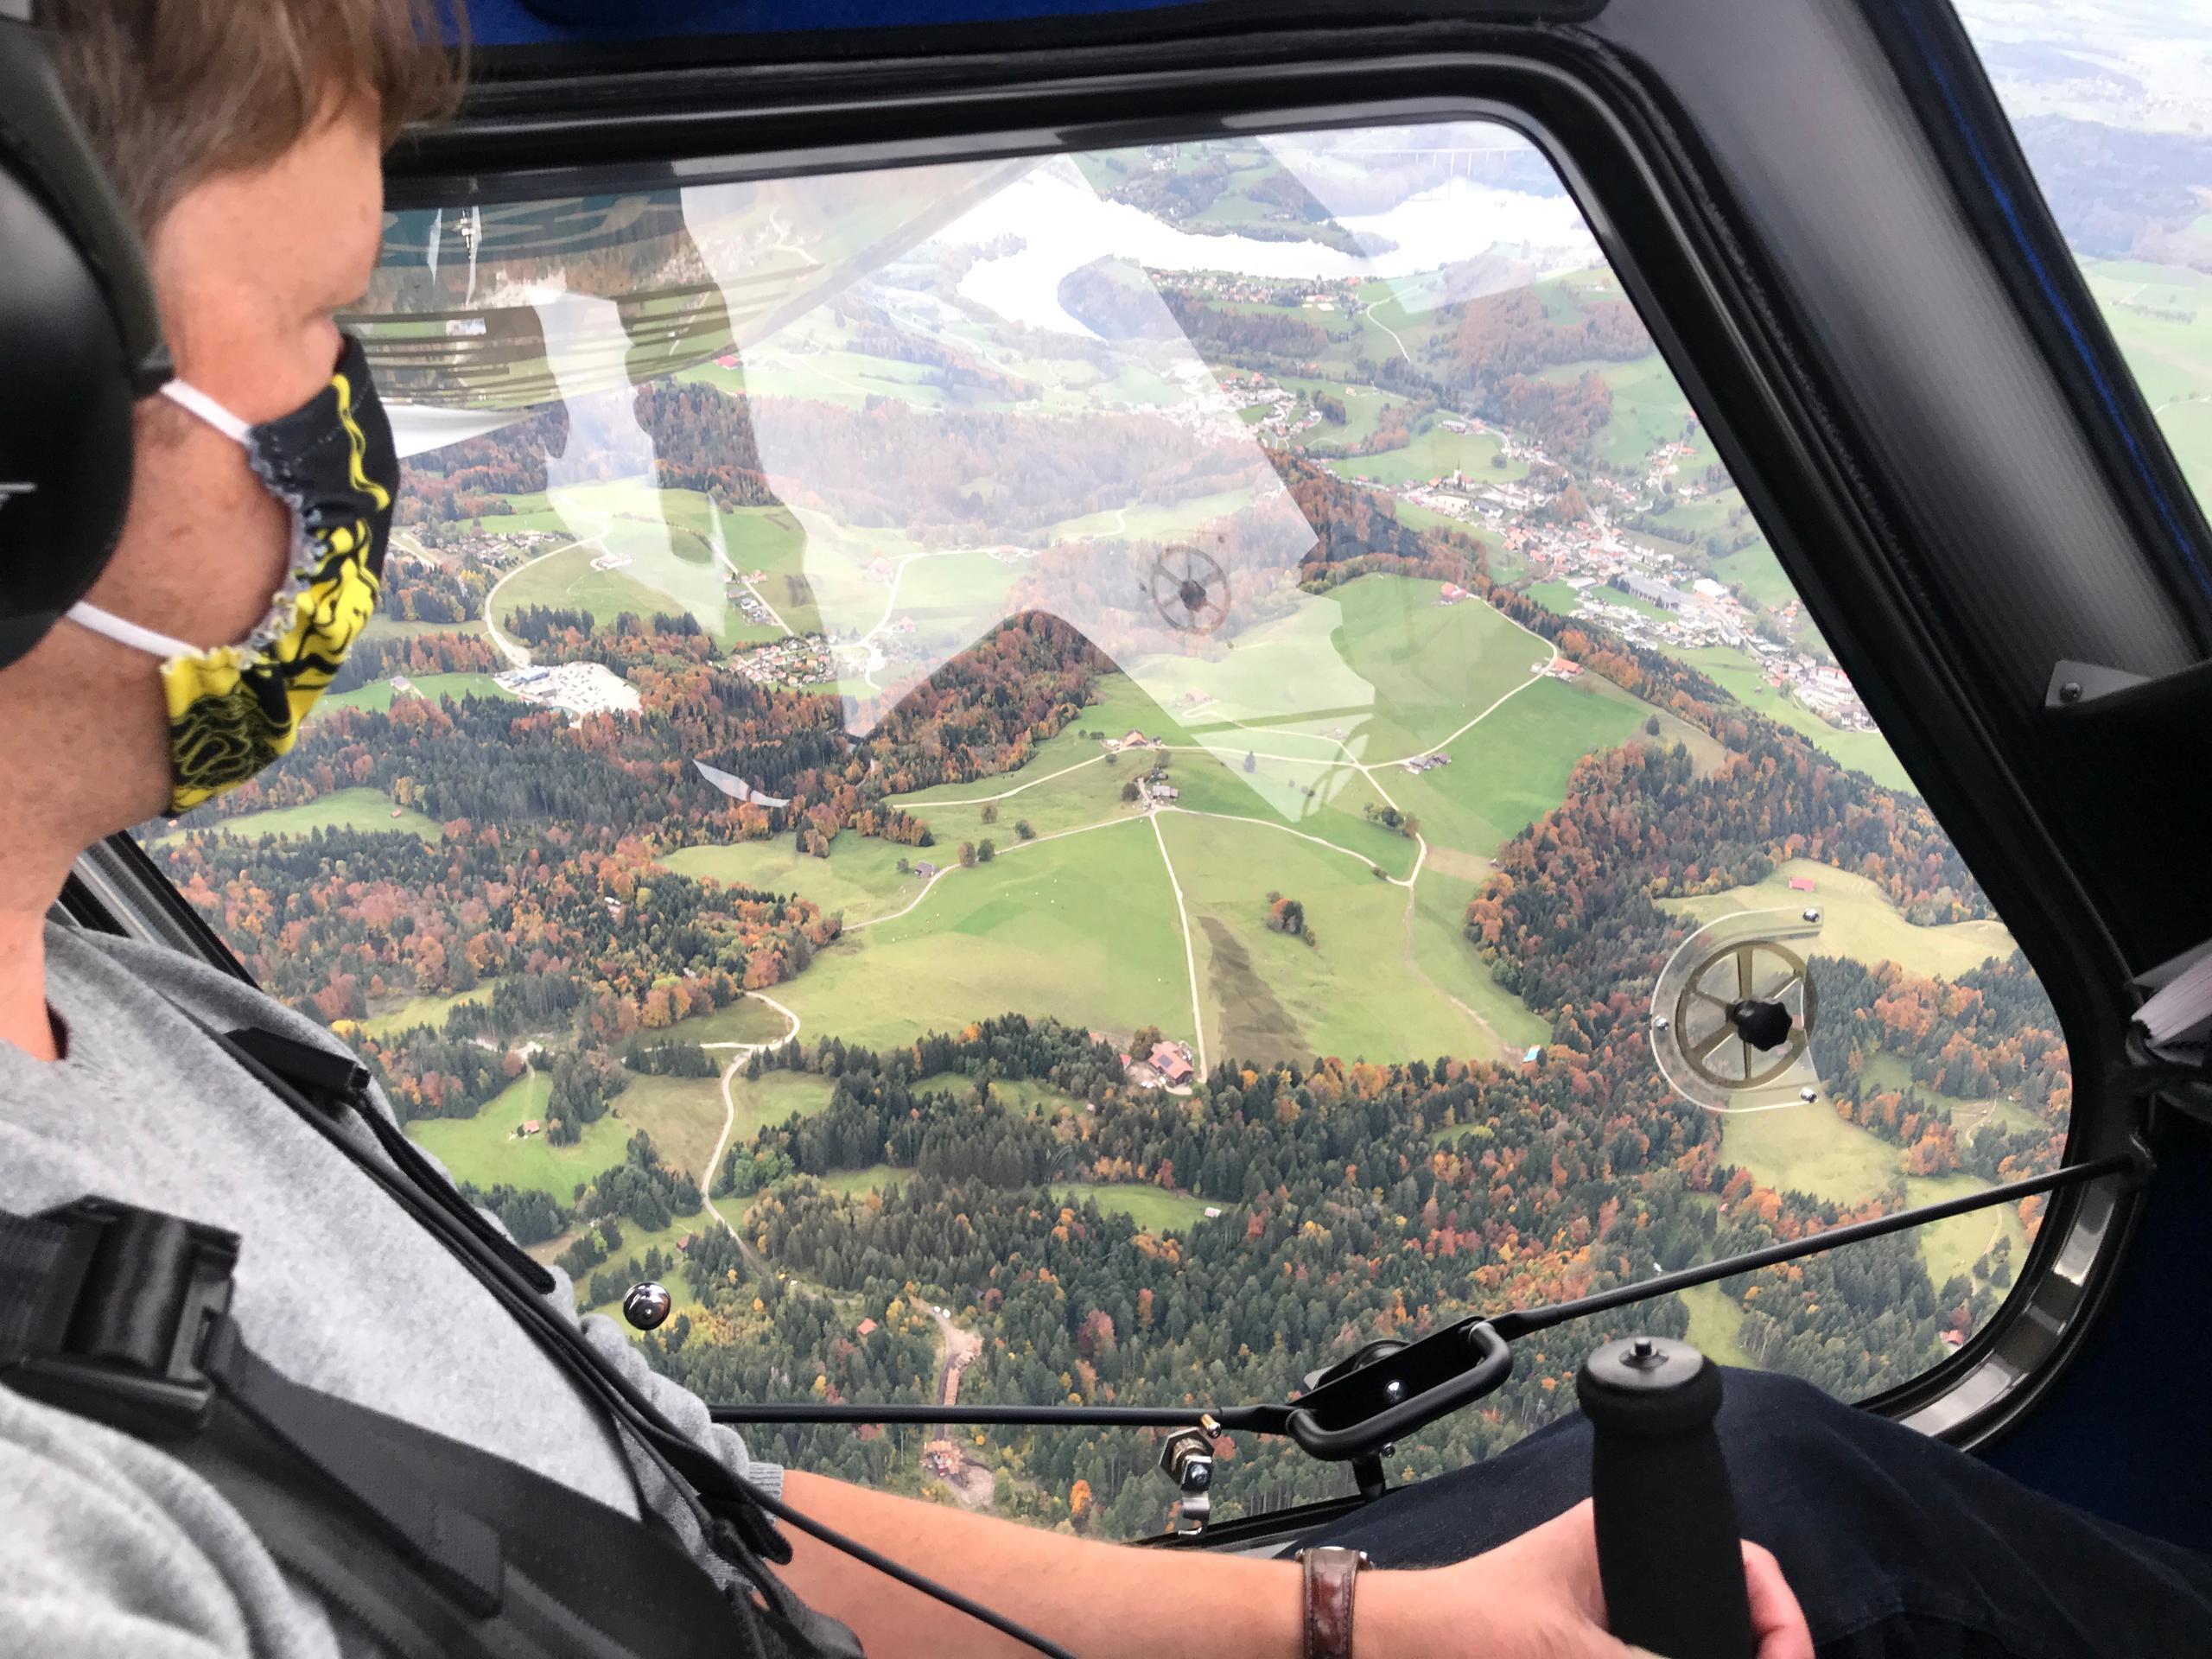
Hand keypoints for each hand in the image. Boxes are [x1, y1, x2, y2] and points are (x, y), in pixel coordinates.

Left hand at [1357, 1499, 1813, 1658]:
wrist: (1395, 1651)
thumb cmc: (1459, 1625)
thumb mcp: (1566, 1650)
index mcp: (1623, 1538)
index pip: (1738, 1562)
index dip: (1778, 1618)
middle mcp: (1625, 1571)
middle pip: (1724, 1611)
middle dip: (1756, 1648)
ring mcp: (1613, 1617)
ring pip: (1692, 1637)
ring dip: (1718, 1653)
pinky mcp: (1595, 1649)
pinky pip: (1656, 1652)